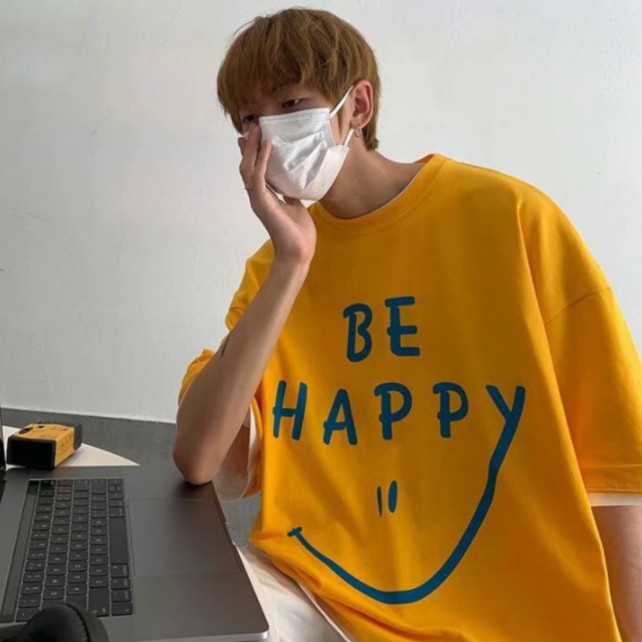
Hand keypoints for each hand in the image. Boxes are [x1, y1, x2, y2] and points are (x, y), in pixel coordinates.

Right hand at [238, 123, 316, 265]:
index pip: (255, 169)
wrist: (299, 252)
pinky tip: (267, 146)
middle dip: (250, 145)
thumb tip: (292, 182)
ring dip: (252, 148)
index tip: (256, 134)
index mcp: (265, 196)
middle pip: (247, 165)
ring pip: (249, 168)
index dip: (254, 152)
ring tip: (257, 130)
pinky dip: (262, 160)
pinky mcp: (263, 203)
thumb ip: (290, 194)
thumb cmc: (298, 233)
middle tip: (253, 126)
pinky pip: (259, 177)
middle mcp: (258, 196)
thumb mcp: (296, 206)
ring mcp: (259, 199)